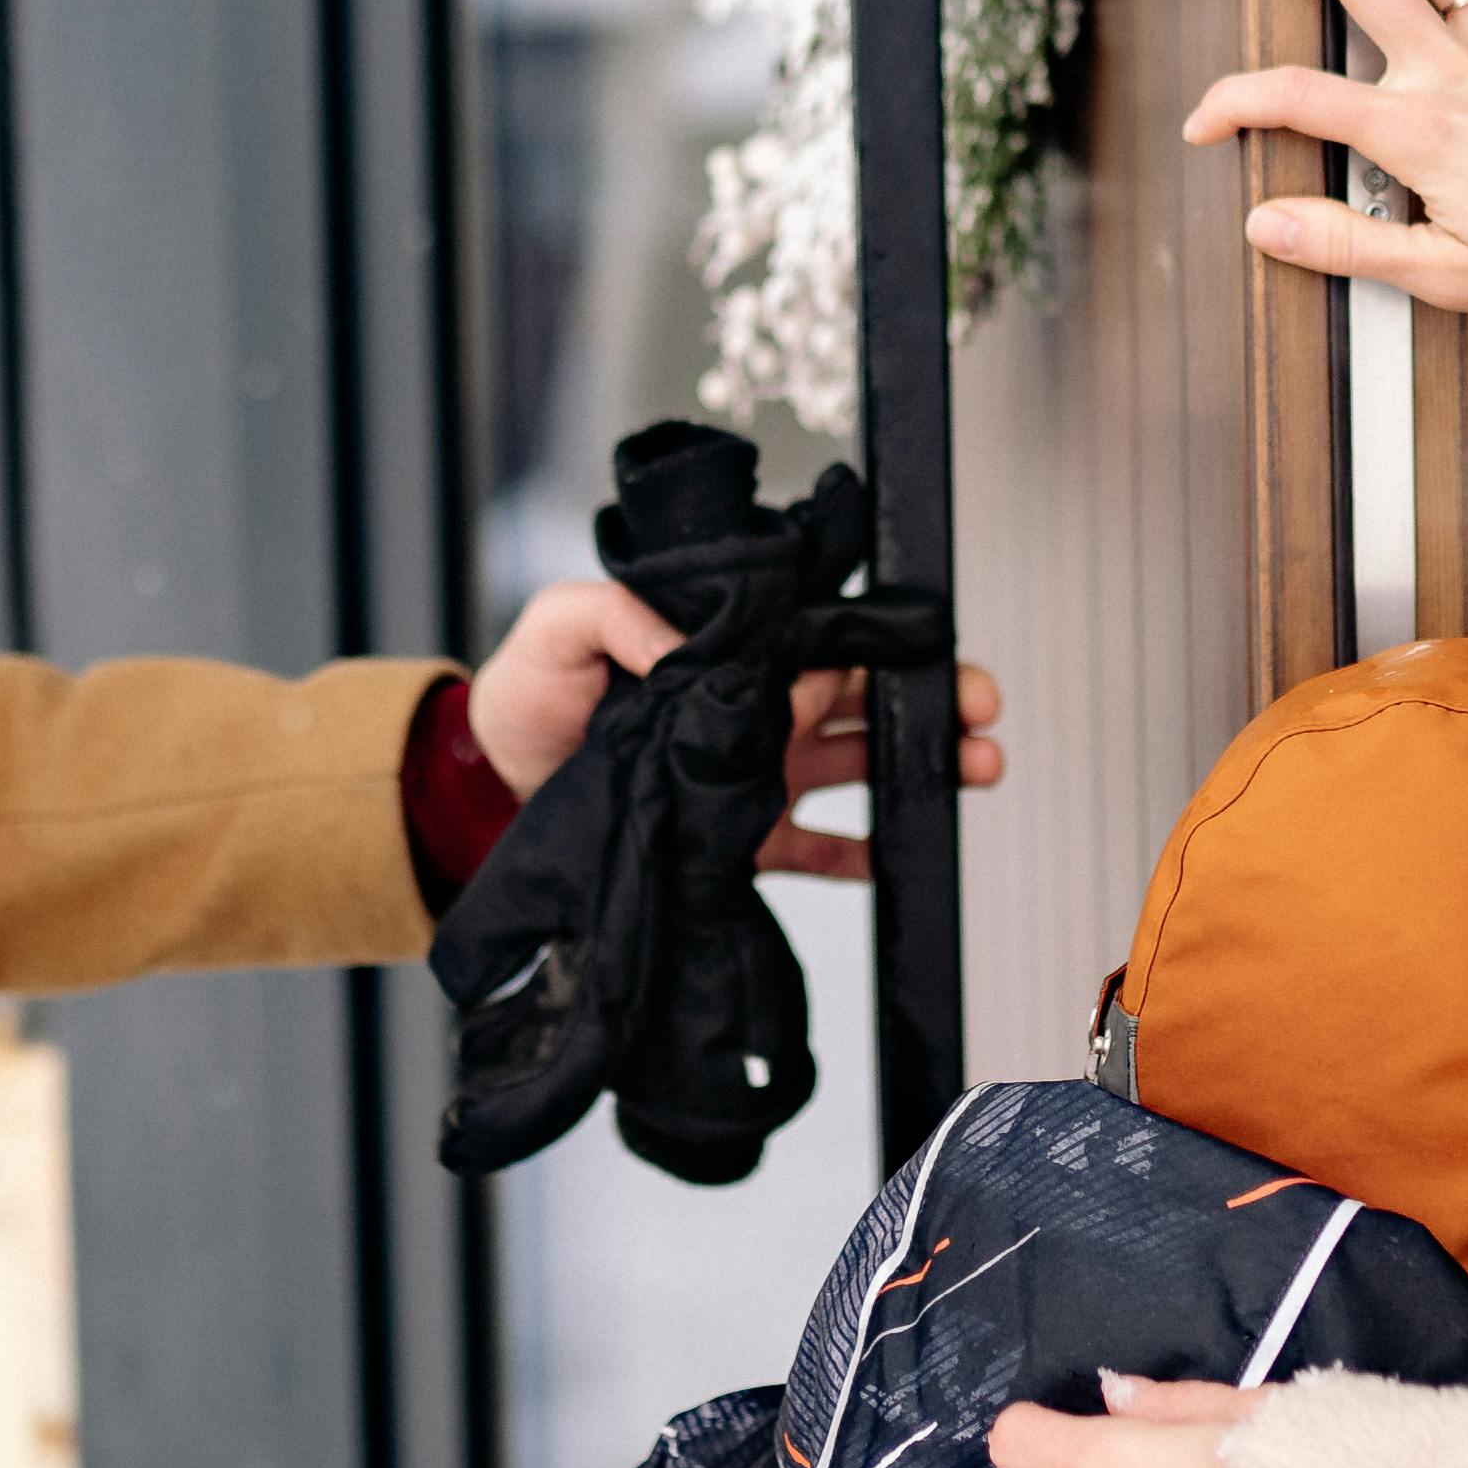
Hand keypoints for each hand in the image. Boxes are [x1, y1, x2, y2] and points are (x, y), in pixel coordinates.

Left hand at [467, 579, 1005, 884]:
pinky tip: (896, 853)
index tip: (929, 654)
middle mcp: (759, 709)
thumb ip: (618, 612)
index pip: (825, 636)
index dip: (885, 641)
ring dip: (922, 769)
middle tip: (977, 713)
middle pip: (867, 698)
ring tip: (972, 772)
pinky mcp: (744, 841)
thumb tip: (686, 639)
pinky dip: (864, 854)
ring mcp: (760, 776)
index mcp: (732, 653)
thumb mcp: (560, 625)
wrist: (490, 791)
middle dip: (934, 702)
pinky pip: (821, 850)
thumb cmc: (526, 696)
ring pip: (864, 766)